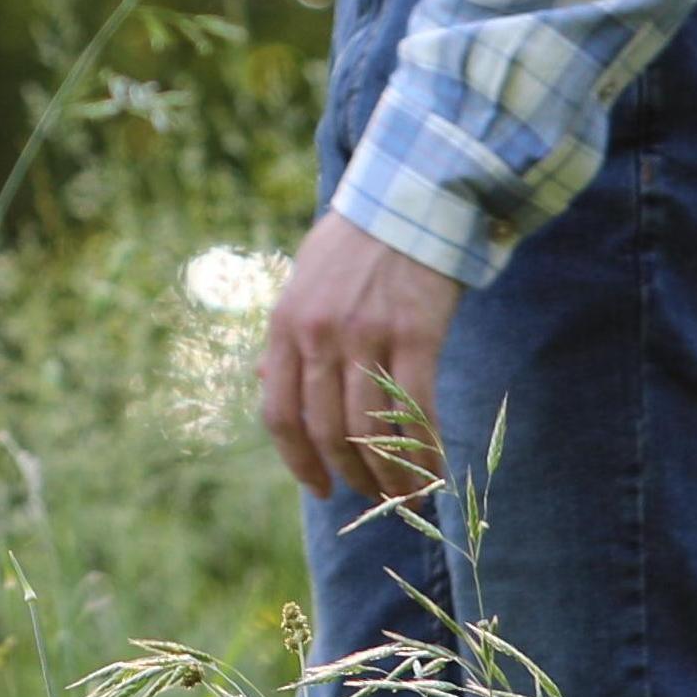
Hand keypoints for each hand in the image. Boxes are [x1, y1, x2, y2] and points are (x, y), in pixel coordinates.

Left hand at [258, 209, 464, 505]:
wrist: (408, 198)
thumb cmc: (355, 243)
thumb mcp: (303, 281)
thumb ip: (286, 335)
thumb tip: (261, 380)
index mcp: (285, 325)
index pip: (279, 414)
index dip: (298, 462)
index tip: (319, 488)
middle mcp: (319, 335)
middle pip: (327, 431)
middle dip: (351, 476)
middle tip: (371, 498)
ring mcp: (366, 335)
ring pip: (372, 431)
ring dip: (390, 476)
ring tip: (406, 497)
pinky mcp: (415, 334)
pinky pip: (417, 411)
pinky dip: (424, 452)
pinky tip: (434, 472)